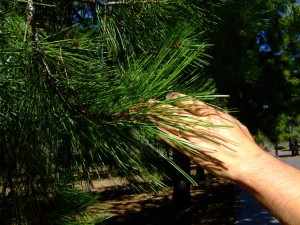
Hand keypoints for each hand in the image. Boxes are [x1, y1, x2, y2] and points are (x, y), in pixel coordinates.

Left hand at [149, 92, 264, 181]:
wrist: (243, 163)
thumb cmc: (242, 141)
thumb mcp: (231, 121)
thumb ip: (215, 115)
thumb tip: (203, 109)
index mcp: (209, 114)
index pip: (188, 102)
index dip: (176, 98)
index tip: (168, 96)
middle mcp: (198, 124)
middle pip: (175, 113)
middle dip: (161, 107)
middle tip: (148, 102)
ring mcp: (192, 138)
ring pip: (171, 126)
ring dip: (158, 119)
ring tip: (148, 114)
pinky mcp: (190, 151)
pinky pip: (173, 141)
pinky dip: (164, 135)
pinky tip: (157, 130)